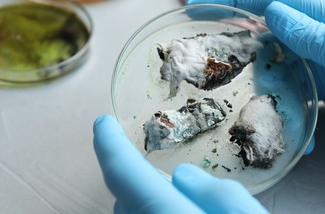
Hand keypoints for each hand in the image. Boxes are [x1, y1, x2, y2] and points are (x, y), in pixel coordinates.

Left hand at [93, 114, 267, 213]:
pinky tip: (177, 212)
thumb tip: (183, 176)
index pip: (124, 172)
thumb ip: (220, 196)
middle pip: (125, 198)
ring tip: (167, 190)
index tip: (102, 122)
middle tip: (150, 163)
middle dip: (133, 177)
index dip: (109, 143)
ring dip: (143, 199)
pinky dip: (150, 213)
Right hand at [187, 0, 324, 150]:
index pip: (279, 2)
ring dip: (254, 68)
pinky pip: (293, 83)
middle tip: (205, 42)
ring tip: (229, 80)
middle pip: (273, 27)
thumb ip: (320, 38)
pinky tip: (275, 113)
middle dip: (238, 30)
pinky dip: (278, 95)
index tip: (203, 2)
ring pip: (278, 57)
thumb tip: (274, 12)